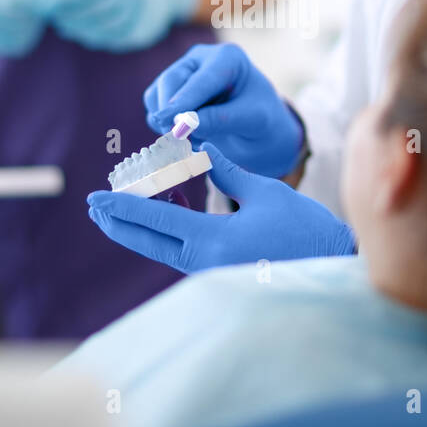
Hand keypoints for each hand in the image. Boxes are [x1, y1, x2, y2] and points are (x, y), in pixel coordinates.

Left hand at [44, 0, 198, 51]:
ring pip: (102, 28)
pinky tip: (83, 35)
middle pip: (94, 10)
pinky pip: (114, 40)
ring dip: (79, 30)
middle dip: (69, 16)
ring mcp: (143, 16)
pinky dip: (95, 39)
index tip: (49, 2)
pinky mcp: (144, 34)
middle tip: (54, 18)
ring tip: (65, 28)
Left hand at [87, 142, 354, 271]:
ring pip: (163, 252)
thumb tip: (197, 149)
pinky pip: (181, 256)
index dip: (123, 207)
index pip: (156, 221)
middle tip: (94, 208)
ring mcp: (213, 275)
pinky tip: (155, 229)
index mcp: (214, 240)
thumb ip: (226, 171)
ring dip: (138, 232)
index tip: (96, 198)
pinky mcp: (222, 276)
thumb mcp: (264, 191)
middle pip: (150, 243)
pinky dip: (162, 240)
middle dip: (119, 224)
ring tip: (115, 217)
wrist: (333, 266)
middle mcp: (206, 263)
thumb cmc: (304, 227)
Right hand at [143, 42, 304, 177]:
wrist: (258, 130)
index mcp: (228, 57)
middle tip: (178, 140)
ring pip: (157, 94)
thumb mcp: (253, 121)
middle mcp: (201, 59)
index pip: (202, 80)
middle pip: (171, 81)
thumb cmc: (262, 121)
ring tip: (193, 140)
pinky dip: (162, 124)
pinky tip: (185, 137)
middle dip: (171, 112)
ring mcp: (182, 72)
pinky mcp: (169, 90)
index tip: (170, 120)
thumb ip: (221, 120)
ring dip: (166, 121)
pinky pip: (153, 106)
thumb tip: (183, 123)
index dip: (184, 101)